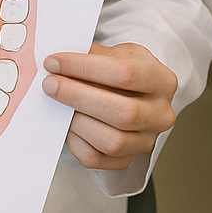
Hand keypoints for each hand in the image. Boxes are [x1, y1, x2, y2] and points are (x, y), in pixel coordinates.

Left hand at [42, 42, 176, 170]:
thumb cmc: (120, 69)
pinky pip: (96, 158)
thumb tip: (56, 60)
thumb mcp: (114, 52)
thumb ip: (90, 54)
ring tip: (55, 102)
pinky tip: (63, 122)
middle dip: (78, 96)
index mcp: (162, 81)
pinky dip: (73, 141)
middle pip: (123, 113)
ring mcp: (146, 141)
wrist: (130, 93)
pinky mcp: (125, 160)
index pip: (125, 73)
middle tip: (49, 84)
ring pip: (112, 141)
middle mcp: (161, 115)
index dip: (84, 67)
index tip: (54, 62)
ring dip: (75, 121)